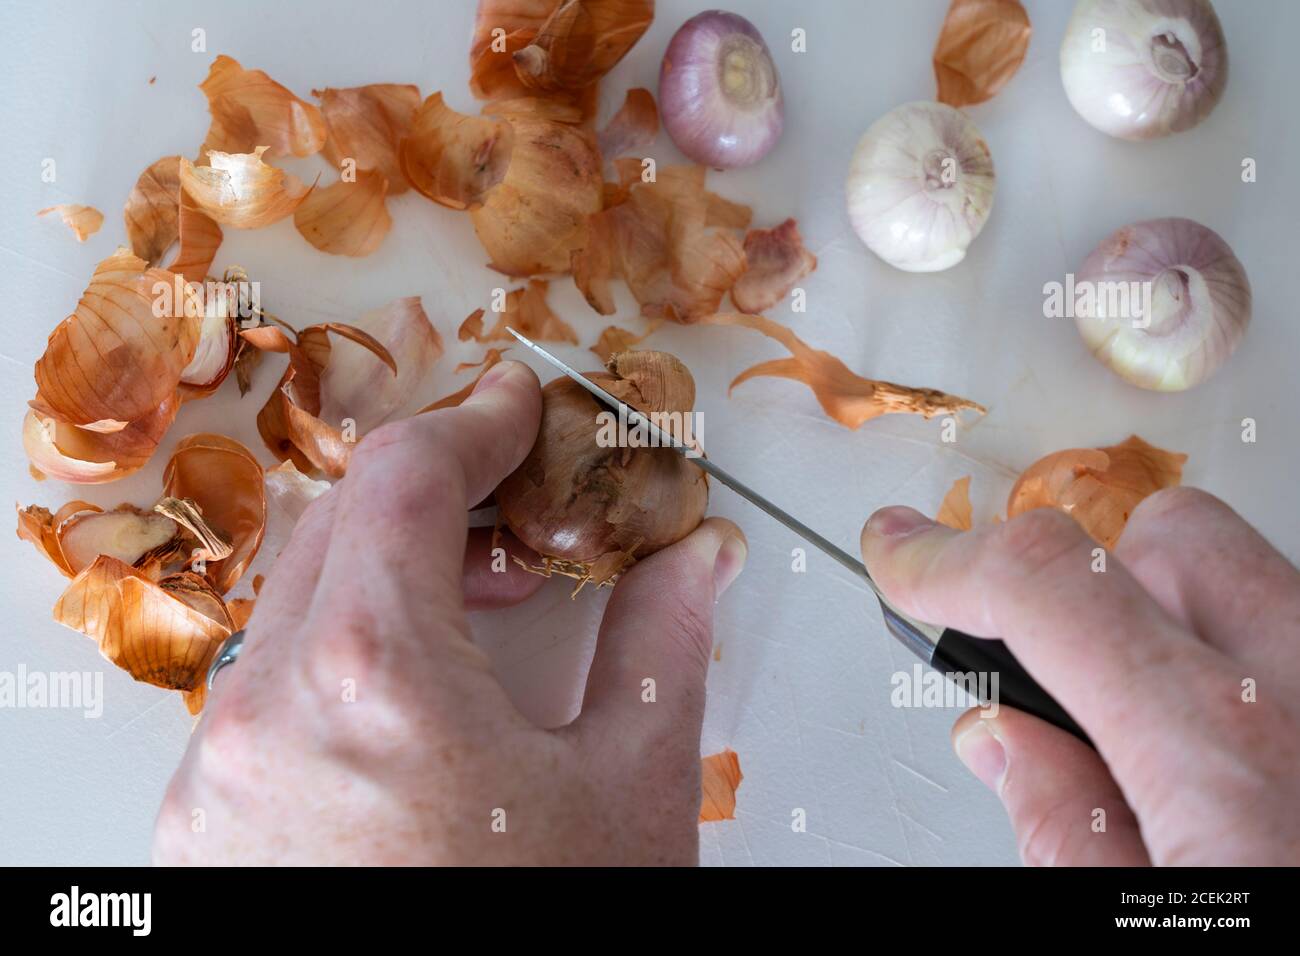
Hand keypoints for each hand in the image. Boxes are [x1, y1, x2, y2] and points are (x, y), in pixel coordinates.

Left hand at [153, 360, 746, 864]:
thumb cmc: (535, 934)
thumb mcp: (631, 790)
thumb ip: (663, 643)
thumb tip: (693, 561)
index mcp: (374, 672)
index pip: (404, 474)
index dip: (474, 421)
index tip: (518, 407)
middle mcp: (268, 710)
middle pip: (340, 522)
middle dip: (437, 496)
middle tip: (521, 509)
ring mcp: (221, 773)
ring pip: (298, 603)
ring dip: (390, 575)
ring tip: (488, 604)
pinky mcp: (210, 826)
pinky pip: (270, 686)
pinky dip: (346, 652)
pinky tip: (420, 691)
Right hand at [861, 489, 1299, 865]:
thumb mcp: (1139, 931)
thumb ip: (1064, 834)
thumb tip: (1005, 743)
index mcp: (1227, 750)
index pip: (1046, 582)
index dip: (943, 556)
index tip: (900, 553)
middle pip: (1169, 538)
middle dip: (1080, 578)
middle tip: (1044, 668)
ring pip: (1248, 574)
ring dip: (1171, 620)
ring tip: (1144, 726)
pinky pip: (1294, 633)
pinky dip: (1242, 660)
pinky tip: (1230, 745)